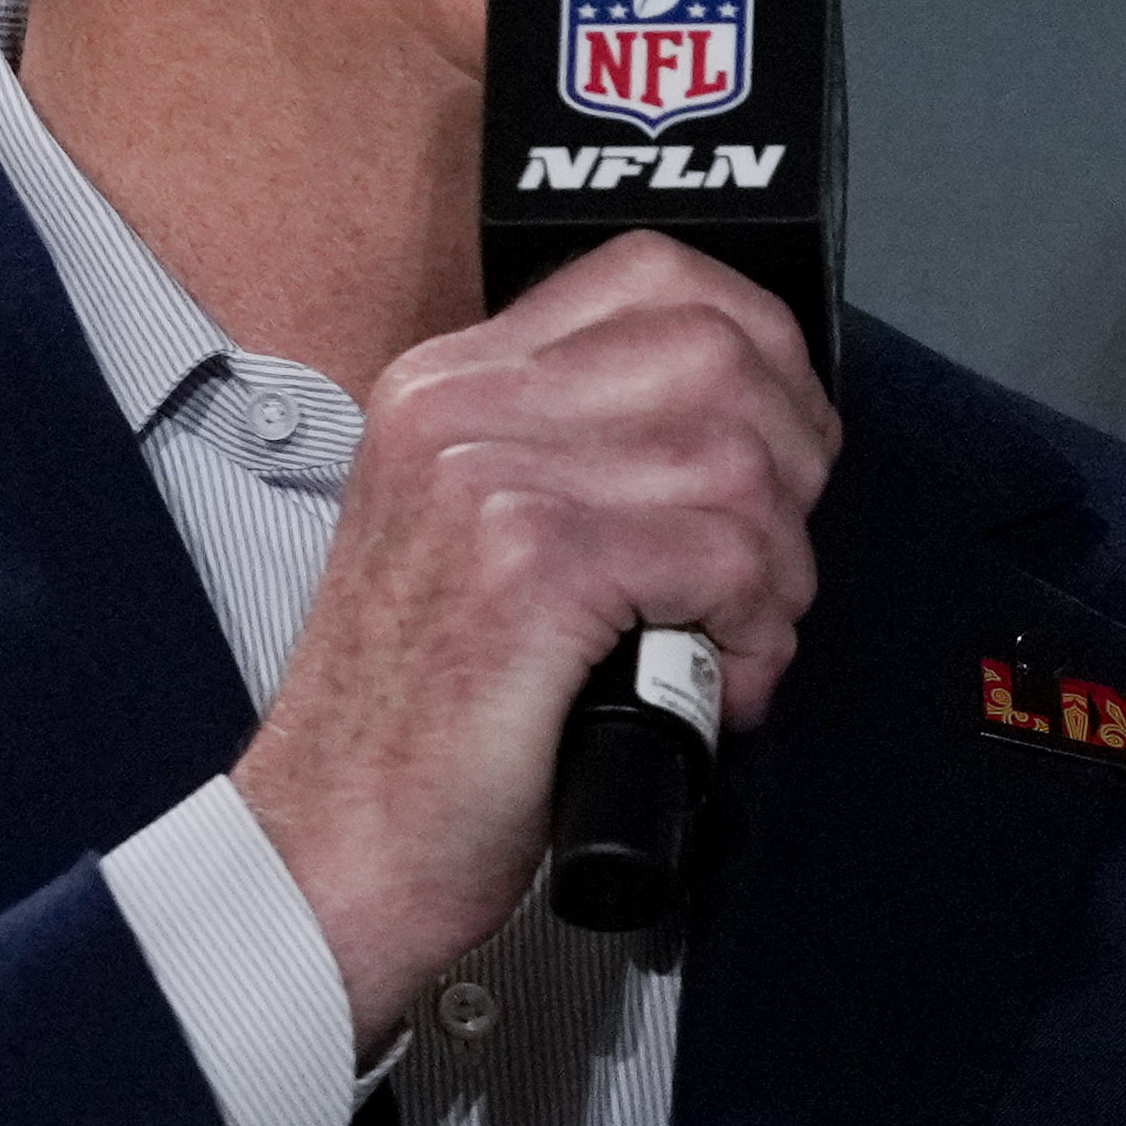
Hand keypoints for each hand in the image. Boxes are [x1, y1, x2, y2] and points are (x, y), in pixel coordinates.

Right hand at [231, 240, 839, 1033]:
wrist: (335, 850)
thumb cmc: (425, 723)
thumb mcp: (483, 541)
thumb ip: (584, 458)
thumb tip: (746, 424)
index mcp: (448, 386)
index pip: (654, 275)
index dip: (762, 353)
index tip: (780, 447)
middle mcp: (459, 408)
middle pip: (721, 352)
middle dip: (790, 468)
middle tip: (764, 567)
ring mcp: (489, 476)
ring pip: (741, 460)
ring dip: (774, 574)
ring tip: (723, 642)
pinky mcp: (531, 563)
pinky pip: (729, 555)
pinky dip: (752, 635)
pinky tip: (706, 685)